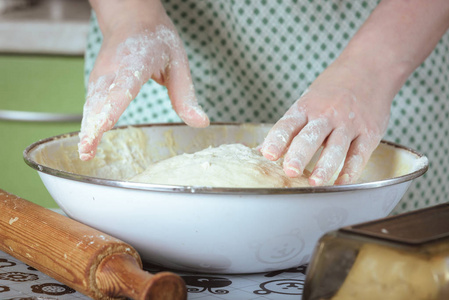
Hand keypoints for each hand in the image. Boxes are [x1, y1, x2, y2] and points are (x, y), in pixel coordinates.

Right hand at [78, 1, 208, 160]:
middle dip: (93, 125)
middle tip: (87, 151)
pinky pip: (91, 104)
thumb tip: (201, 123)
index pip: (123, 87)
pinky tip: (88, 143)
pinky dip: (88, 122)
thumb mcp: (178, 62)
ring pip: (92, 104)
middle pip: (101, 99)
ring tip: (85, 153)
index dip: (113, 107)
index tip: (102, 126)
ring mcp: (101, 75)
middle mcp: (113, 69)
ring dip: (87, 128)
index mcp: (136, 61)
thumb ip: (186, 96)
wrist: (131, 19)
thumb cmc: (157, 41)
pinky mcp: (97, 82)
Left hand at [261, 57, 392, 185]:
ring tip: (315, 183)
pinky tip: (342, 183)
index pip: (288, 124)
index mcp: (307, 107)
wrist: (369, 67)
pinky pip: (360, 154)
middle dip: (300, 154)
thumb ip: (288, 128)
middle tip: (290, 171)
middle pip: (311, 136)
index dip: (277, 140)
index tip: (268, 154)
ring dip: (325, 166)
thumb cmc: (332, 90)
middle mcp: (327, 114)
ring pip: (336, 147)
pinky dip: (351, 170)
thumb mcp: (307, 102)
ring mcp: (350, 123)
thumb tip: (261, 151)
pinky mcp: (369, 132)